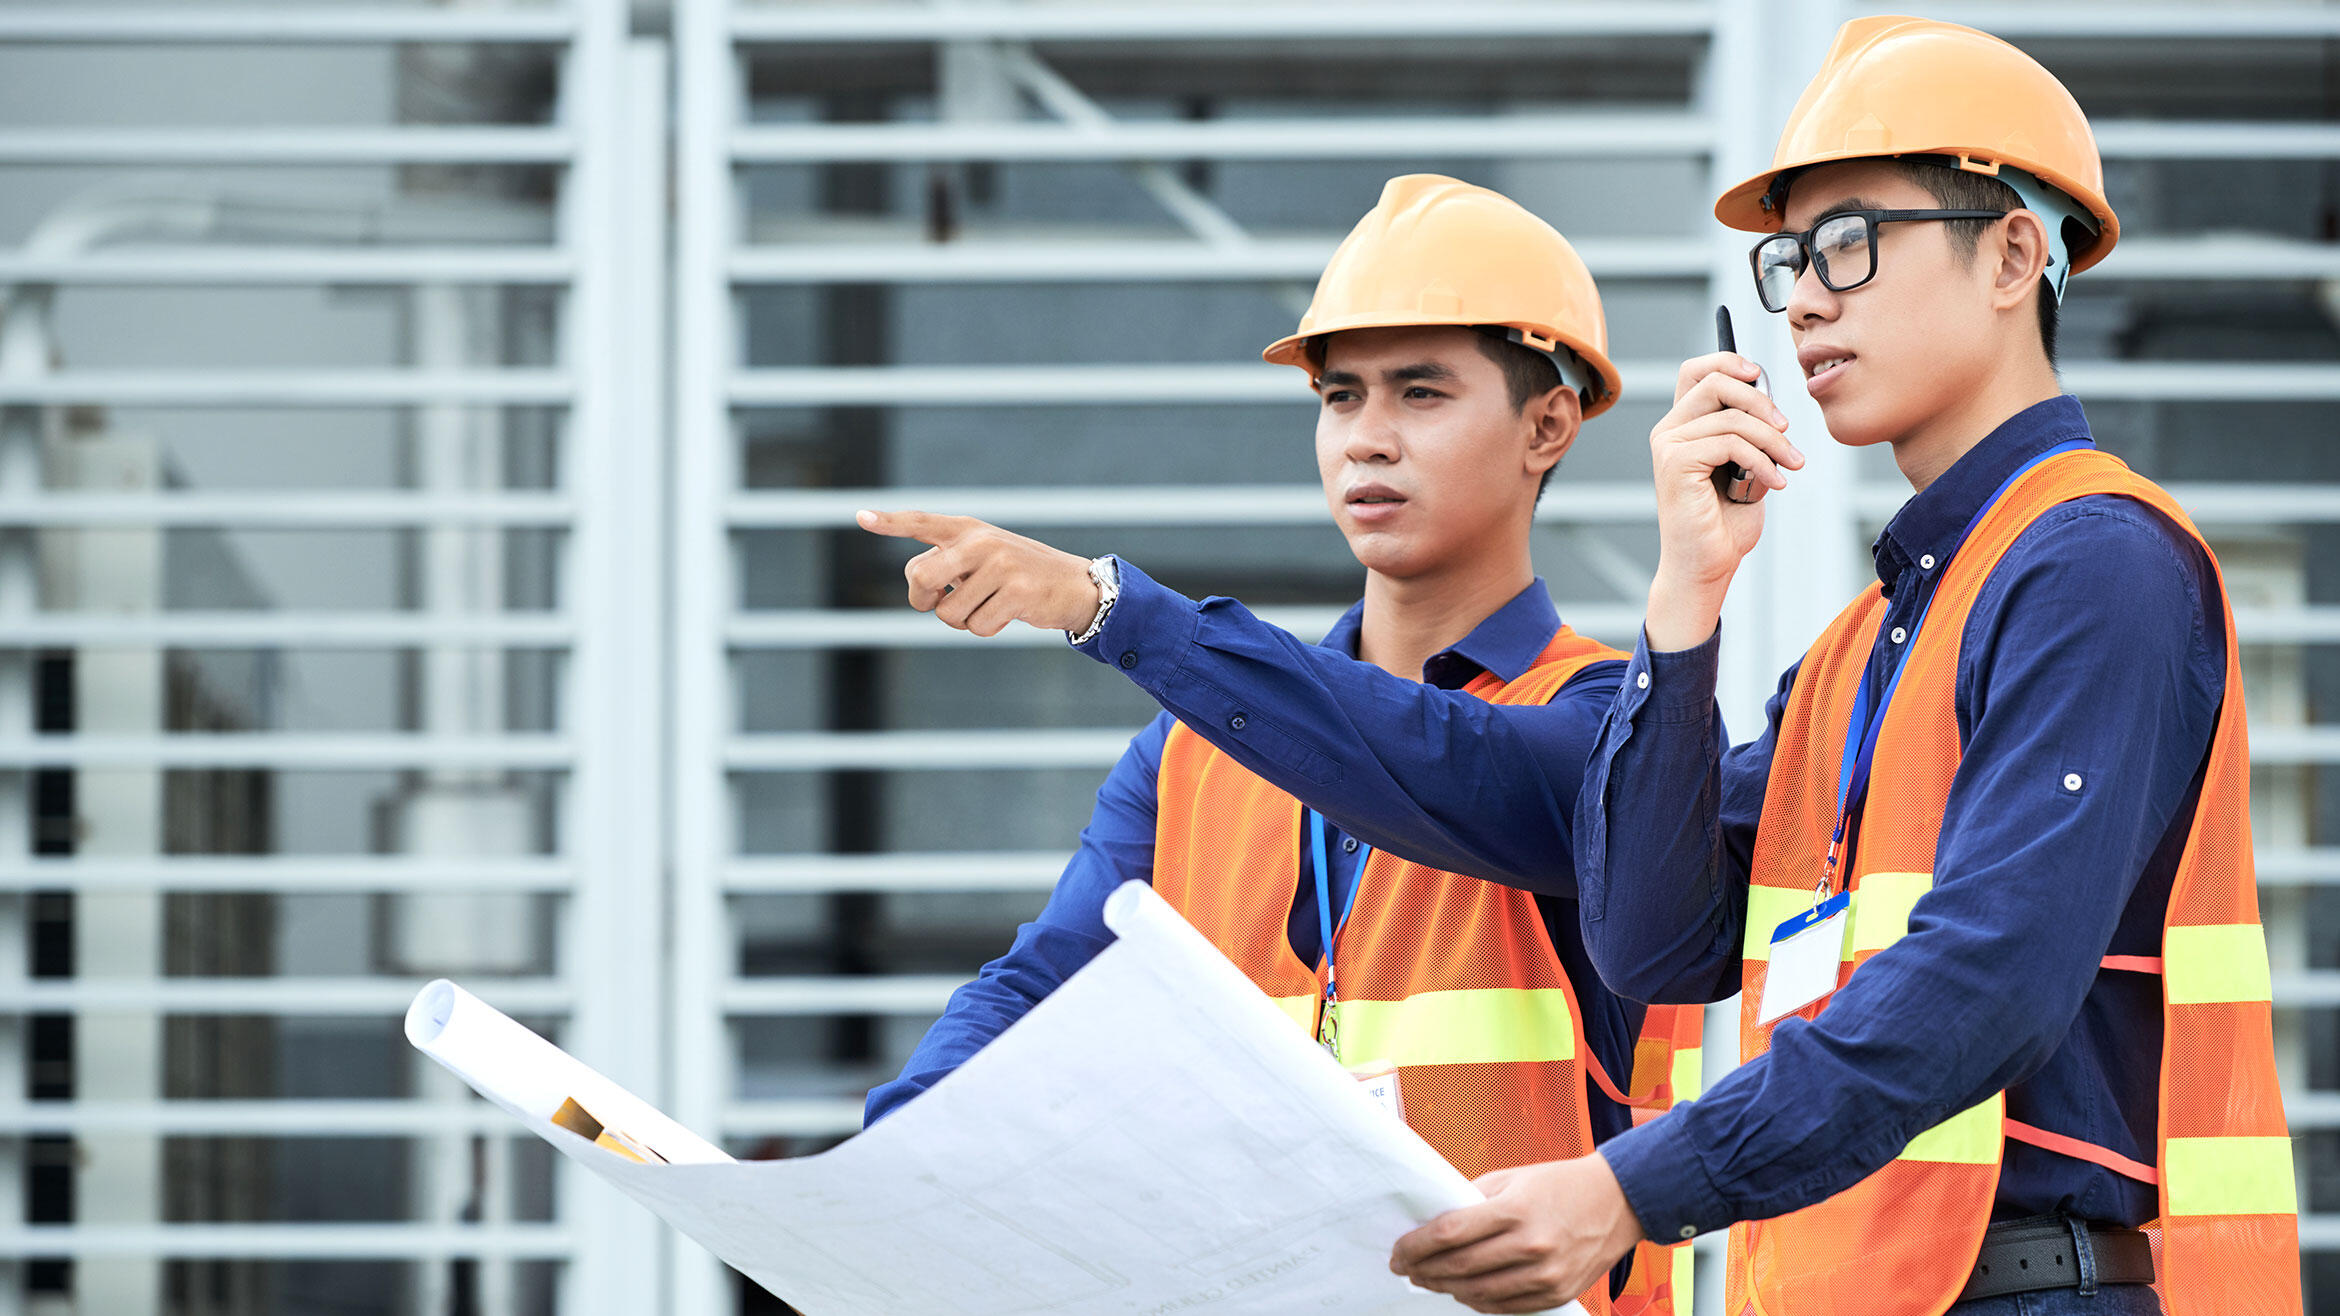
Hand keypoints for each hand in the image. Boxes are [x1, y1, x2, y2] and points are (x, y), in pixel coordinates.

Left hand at [856, 508, 1101, 636]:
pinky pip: (977, 627)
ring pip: (948, 612)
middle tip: (941, 601)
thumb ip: (948, 564)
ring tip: (989, 605)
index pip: (920, 523)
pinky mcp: (1016, 591)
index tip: (860, 517)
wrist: (1074, 585)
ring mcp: (999, 565)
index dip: (889, 522)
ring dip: (962, 620)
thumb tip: (921, 591)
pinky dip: (986, 629)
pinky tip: (1007, 613)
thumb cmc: (1017, 575)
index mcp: (967, 529)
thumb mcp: (983, 558)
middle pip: (920, 576)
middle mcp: (980, 541)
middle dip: (923, 600)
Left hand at [1389, 1153, 1645, 1314]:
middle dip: (1423, 1270)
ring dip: (1446, 1289)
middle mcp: (1530, 1245)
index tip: (1396, 1252)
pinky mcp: (1557, 1294)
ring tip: (1428, 1281)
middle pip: (1459, 1267)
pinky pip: (1505, 1308)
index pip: (1448, 1234)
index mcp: (1514, 1210)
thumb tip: (1431, 1220)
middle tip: (1405, 1269)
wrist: (1618, 1201)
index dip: (1415, 1246)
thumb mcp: (1511, 1178)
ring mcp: (1545, 1275)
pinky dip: (1478, 1302)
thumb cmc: (1558, 1184)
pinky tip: (1463, 1291)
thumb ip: (1472, 1200)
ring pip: (1478, 1293)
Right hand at [1644, 353, 1805, 651]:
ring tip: (1792, 464)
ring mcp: (1668, 446)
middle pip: (1717, 382)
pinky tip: (1776, 482)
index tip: (1760, 377)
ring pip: (1732, 416)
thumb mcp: (1746, 467)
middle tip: (1787, 429)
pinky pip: (1730, 442)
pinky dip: (1762, 460)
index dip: (1729, 361)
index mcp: (1682, 427)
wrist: (1707, 567)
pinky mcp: (1675, 463)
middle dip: (1762, 401)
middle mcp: (1668, 430)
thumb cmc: (1724, 523)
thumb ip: (1749, 434)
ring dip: (1773, 440)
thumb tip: (1770, 406)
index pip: (1697, 371)